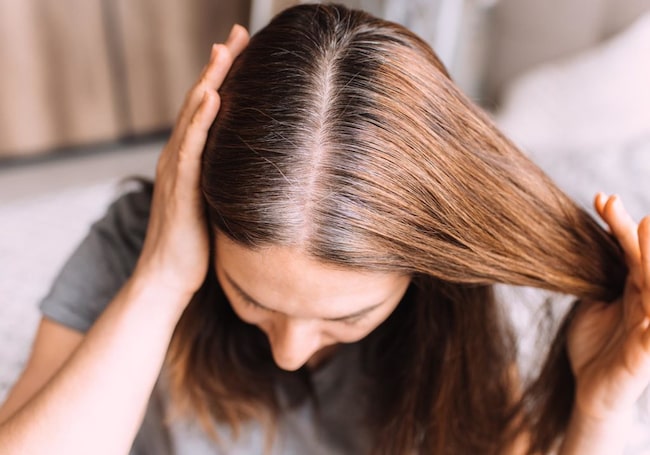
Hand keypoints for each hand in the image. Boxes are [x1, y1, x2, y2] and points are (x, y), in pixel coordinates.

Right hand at [134, 25, 248, 300]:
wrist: (168, 277)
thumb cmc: (196, 245)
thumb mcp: (216, 204)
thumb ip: (227, 182)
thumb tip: (257, 173)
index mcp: (190, 160)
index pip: (208, 110)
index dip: (224, 78)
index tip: (244, 50)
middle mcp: (180, 158)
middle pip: (200, 103)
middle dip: (218, 67)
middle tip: (236, 34)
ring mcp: (177, 171)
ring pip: (193, 118)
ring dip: (208, 82)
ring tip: (223, 51)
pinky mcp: (180, 189)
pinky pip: (190, 149)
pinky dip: (200, 121)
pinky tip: (212, 98)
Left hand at [567, 193, 649, 421]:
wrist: (589, 390)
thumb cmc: (595, 344)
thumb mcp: (592, 301)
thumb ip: (595, 274)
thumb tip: (587, 238)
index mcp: (633, 290)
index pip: (629, 252)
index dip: (618, 225)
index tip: (601, 198)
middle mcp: (646, 306)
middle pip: (646, 267)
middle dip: (642, 241)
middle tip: (635, 214)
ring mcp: (647, 332)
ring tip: (646, 240)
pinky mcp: (641, 359)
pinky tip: (649, 315)